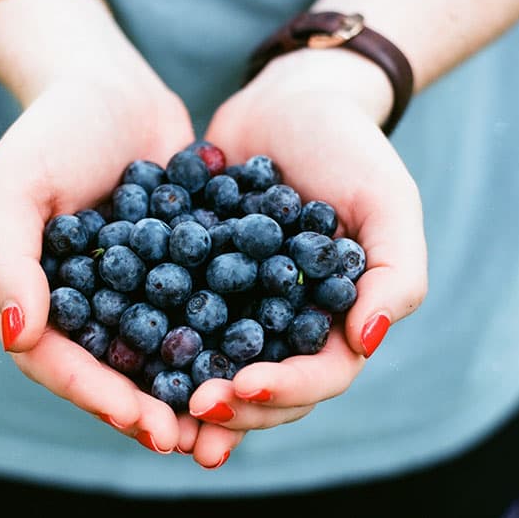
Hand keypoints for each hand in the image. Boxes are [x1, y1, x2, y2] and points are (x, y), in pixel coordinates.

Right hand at [0, 61, 196, 454]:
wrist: (111, 86)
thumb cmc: (51, 130)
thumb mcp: (13, 184)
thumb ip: (5, 259)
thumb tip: (18, 338)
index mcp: (33, 298)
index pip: (59, 363)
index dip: (98, 397)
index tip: (144, 423)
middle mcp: (81, 306)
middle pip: (111, 372)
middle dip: (149, 409)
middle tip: (191, 442)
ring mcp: (132, 292)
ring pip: (158, 354)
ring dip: (189, 390)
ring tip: (228, 418)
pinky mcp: (177, 273)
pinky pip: (196, 313)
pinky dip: (222, 340)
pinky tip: (260, 359)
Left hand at [182, 48, 428, 461]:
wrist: (288, 100)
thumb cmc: (349, 147)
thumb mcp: (386, 200)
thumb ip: (396, 272)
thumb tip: (369, 342)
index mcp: (338, 319)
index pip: (320, 375)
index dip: (286, 390)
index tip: (245, 387)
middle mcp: (288, 325)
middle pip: (264, 388)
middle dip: (232, 407)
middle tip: (193, 410)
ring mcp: (240, 308)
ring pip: (216, 368)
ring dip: (189, 398)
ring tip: (155, 418)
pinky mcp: (196, 283)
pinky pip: (174, 321)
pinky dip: (153, 346)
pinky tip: (121, 358)